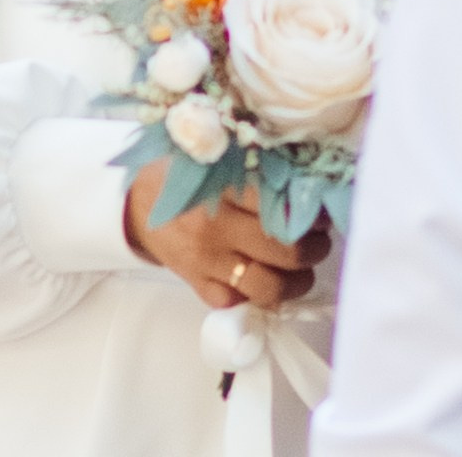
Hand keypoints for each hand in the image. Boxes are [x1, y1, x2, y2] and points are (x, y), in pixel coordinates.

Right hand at [125, 160, 331, 310]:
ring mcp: (206, 262)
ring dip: (297, 282)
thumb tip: (311, 178)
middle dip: (314, 249)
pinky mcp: (199, 287)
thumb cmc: (185, 174)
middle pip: (284, 251)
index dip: (313, 215)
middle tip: (320, 240)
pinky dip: (260, 296)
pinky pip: (240, 303)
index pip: (282, 208)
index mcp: (222, 189)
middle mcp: (215, 229)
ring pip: (268, 287)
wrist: (137, 203)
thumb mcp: (219, 159)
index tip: (323, 213)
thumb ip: (259, 167)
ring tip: (303, 269)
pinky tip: (270, 279)